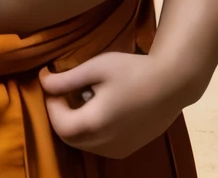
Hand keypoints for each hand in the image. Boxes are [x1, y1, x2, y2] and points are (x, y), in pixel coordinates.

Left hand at [39, 52, 195, 158]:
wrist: (174, 82)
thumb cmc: (135, 70)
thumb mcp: (98, 67)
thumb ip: (68, 79)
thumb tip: (43, 82)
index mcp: (92, 123)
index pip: (57, 123)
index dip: (51, 105)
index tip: (54, 85)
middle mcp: (102, 143)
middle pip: (69, 137)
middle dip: (63, 117)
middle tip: (67, 93)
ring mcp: (117, 149)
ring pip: (85, 143)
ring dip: (78, 125)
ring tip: (89, 99)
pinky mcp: (128, 148)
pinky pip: (101, 145)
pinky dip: (95, 132)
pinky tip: (106, 110)